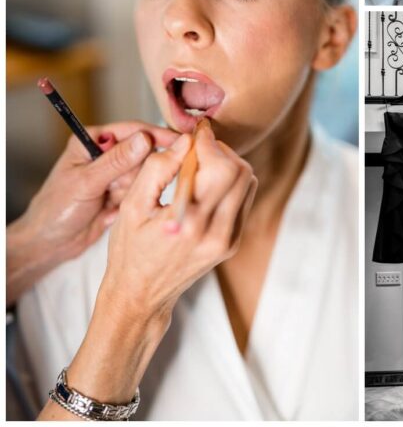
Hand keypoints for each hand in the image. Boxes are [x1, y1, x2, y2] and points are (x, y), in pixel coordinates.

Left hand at [7, 121, 178, 302]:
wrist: (48, 245)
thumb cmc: (55, 210)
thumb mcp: (85, 183)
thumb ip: (116, 162)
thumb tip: (145, 139)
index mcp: (93, 140)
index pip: (132, 130)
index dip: (156, 135)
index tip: (179, 141)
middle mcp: (106, 153)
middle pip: (143, 152)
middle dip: (138, 172)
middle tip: (119, 188)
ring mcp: (115, 174)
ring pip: (144, 174)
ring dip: (131, 189)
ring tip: (109, 202)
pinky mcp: (121, 192)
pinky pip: (141, 191)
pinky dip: (132, 201)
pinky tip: (111, 209)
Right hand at [100, 122, 256, 321]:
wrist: (140, 296)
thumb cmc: (129, 251)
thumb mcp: (131, 206)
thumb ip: (157, 168)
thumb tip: (185, 141)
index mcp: (187, 222)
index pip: (218, 165)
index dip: (209, 141)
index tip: (197, 131)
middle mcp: (214, 232)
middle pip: (239, 170)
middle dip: (220, 150)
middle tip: (198, 148)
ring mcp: (228, 240)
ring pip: (247, 182)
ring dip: (229, 165)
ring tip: (202, 166)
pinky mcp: (232, 244)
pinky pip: (245, 199)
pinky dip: (232, 183)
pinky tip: (207, 185)